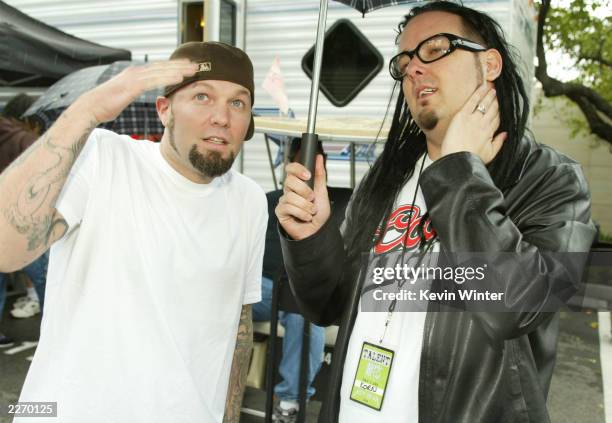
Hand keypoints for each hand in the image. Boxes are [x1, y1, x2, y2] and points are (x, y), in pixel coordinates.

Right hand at [76, 60, 197, 123]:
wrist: (91, 107)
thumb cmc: (106, 104)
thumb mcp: (123, 95)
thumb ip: (132, 91)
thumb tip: (137, 92)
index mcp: (134, 74)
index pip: (158, 68)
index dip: (174, 66)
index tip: (188, 66)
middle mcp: (135, 72)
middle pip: (162, 66)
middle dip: (180, 65)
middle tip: (197, 65)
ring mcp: (133, 78)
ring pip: (161, 72)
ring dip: (178, 70)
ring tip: (193, 70)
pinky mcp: (132, 86)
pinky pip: (154, 81)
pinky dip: (168, 78)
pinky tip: (180, 78)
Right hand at [276, 154, 330, 239]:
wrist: (318, 231)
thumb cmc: (319, 213)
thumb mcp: (322, 192)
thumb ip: (320, 175)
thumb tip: (319, 158)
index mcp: (298, 184)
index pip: (290, 169)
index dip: (297, 169)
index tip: (308, 175)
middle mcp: (289, 191)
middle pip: (290, 181)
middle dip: (305, 191)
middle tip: (312, 199)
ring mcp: (284, 201)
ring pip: (291, 196)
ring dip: (306, 206)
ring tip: (311, 212)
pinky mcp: (280, 211)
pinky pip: (288, 207)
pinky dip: (301, 213)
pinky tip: (305, 217)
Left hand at [441, 84, 507, 163]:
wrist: (457, 160)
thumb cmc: (471, 159)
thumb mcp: (490, 154)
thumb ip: (499, 143)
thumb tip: (505, 134)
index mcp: (489, 133)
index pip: (497, 119)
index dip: (499, 111)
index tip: (500, 106)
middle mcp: (483, 124)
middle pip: (492, 109)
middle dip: (495, 101)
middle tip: (497, 94)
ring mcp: (473, 119)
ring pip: (484, 104)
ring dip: (489, 95)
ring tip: (492, 90)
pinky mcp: (462, 116)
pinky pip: (472, 101)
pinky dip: (478, 93)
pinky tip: (482, 87)